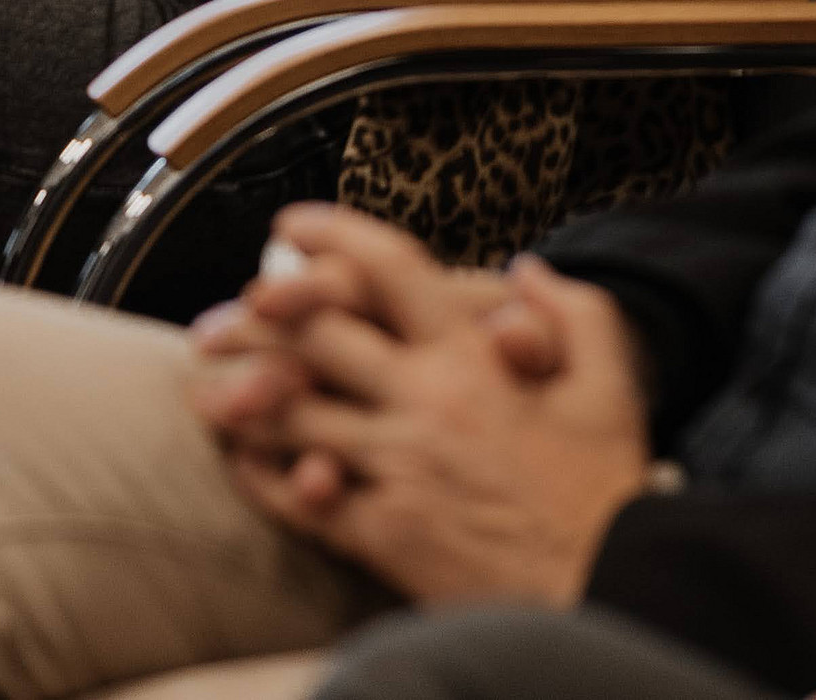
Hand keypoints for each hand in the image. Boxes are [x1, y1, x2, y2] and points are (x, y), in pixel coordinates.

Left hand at [201, 234, 651, 610]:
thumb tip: (524, 268)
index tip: (290, 227)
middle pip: (314, 336)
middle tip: (218, 318)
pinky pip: (303, 500)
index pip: (385, 269)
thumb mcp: (608, 383)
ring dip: (243, 400)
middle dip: (255, 320)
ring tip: (207, 392)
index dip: (330, 236)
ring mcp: (397, 469)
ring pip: (293, 417)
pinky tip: (246, 464)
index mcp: (470, 356)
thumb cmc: (606, 487)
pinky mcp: (384, 534)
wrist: (608, 588)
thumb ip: (571, 311)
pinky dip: (266, 478)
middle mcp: (422, 401)